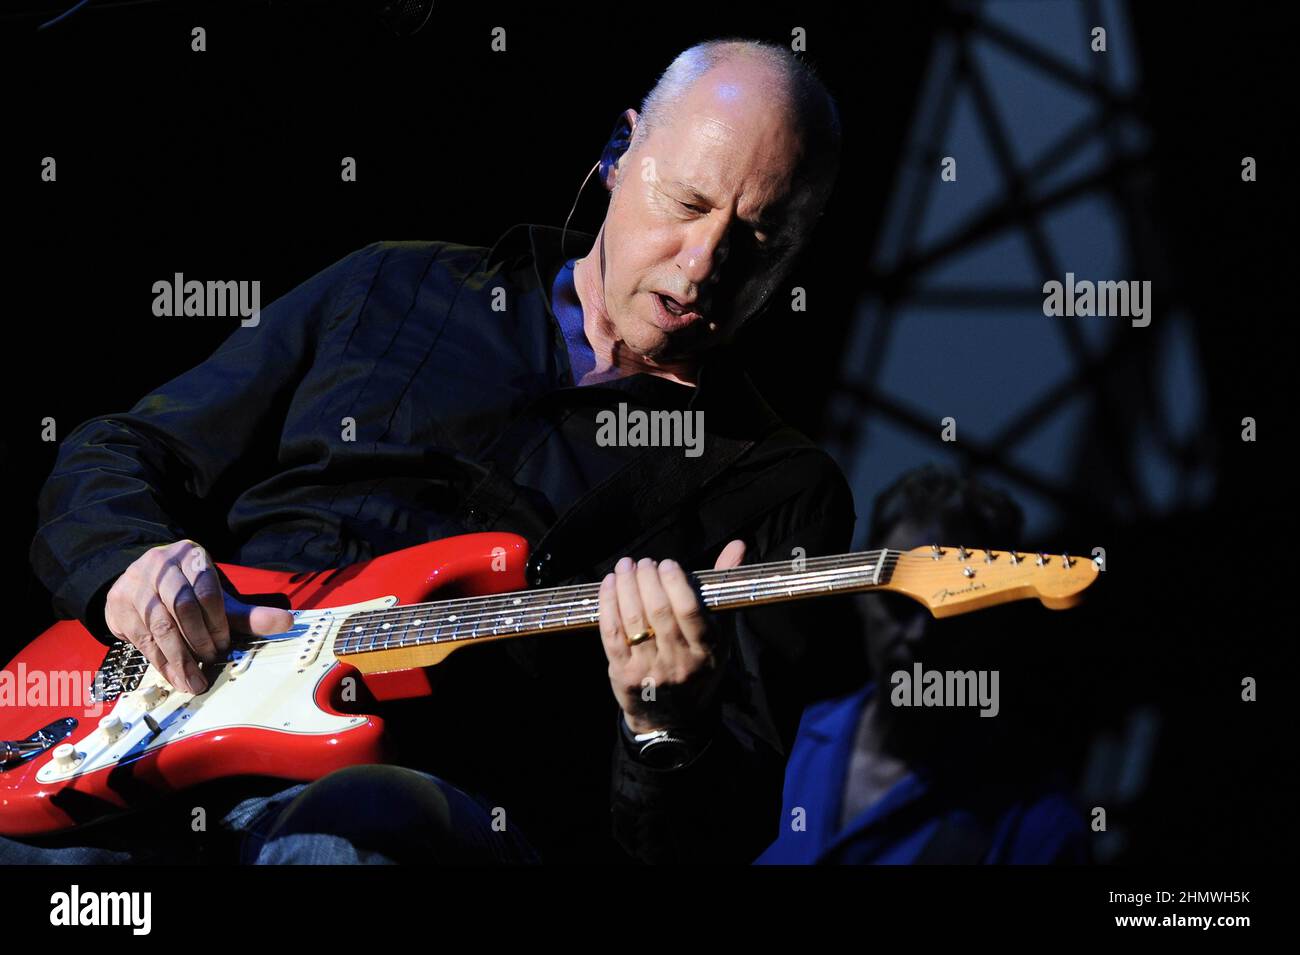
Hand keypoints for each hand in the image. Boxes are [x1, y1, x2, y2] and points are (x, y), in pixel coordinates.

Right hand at [103, 539, 294, 693]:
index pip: (206, 589)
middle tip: (211, 661)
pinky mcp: (117, 606)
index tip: (225, 644)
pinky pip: (141, 639)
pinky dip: (160, 662)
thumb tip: (286, 622)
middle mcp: (160, 565)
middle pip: (181, 606)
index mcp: (191, 556)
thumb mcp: (216, 598)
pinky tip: (175, 676)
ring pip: (159, 625)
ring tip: (193, 681)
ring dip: (178, 658)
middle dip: (198, 639)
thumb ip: (248, 614)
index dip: (217, 621)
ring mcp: (135, 584)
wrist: (139, 583)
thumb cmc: (186, 591)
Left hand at [598, 539, 746, 733]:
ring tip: (626, 566)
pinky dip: (607, 605)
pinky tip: (609, 585)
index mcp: (706, 651)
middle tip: (644, 562)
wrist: (675, 719)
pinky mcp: (624, 673)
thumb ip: (723, 588)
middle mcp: (679, 662)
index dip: (675, 583)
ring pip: (633, 620)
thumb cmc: (699, 665)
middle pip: (659, 612)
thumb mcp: (720, 632)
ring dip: (625, 587)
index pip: (690, 611)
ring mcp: (649, 670)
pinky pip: (611, 634)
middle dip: (647, 579)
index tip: (667, 564)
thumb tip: (738, 546)